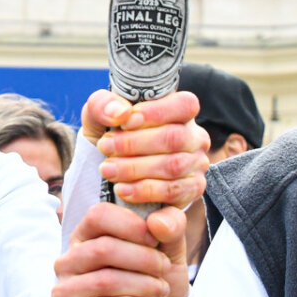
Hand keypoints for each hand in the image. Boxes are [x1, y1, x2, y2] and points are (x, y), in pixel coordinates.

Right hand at [53, 199, 186, 296]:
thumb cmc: (150, 280)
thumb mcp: (168, 250)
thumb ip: (170, 227)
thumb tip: (157, 222)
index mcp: (85, 235)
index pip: (98, 215)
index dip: (130, 224)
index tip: (155, 240)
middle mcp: (68, 260)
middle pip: (103, 249)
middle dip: (143, 259)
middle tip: (164, 270)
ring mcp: (63, 290)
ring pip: (105, 281)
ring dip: (141, 286)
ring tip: (160, 291)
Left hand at [78, 89, 210, 209]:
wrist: (106, 175)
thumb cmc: (111, 137)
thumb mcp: (99, 117)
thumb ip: (102, 105)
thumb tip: (119, 112)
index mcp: (179, 111)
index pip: (184, 105)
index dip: (156, 112)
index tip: (125, 122)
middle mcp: (194, 136)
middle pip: (174, 137)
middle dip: (134, 143)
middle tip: (105, 147)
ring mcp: (196, 163)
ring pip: (173, 166)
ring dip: (135, 168)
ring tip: (108, 170)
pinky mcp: (193, 189)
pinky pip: (174, 191)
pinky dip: (145, 191)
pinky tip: (122, 189)